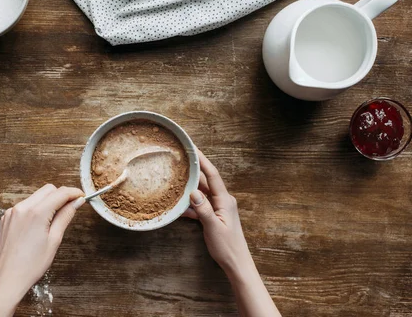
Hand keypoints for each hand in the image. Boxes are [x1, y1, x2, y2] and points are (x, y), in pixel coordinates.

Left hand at [0, 184, 84, 316]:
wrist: (8, 278)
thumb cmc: (32, 264)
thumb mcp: (54, 240)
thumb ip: (65, 216)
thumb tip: (77, 202)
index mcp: (36, 213)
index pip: (60, 193)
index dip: (73, 193)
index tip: (81, 196)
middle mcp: (22, 208)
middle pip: (48, 190)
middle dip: (61, 195)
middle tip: (70, 207)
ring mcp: (12, 212)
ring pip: (36, 196)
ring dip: (48, 201)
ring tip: (54, 220)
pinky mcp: (6, 217)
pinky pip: (25, 205)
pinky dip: (35, 208)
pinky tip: (39, 224)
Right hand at [183, 150, 252, 276]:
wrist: (237, 264)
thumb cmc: (228, 247)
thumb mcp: (213, 227)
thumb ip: (203, 209)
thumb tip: (193, 192)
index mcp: (225, 200)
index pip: (212, 175)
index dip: (202, 161)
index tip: (193, 149)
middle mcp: (223, 200)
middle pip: (206, 181)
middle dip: (194, 170)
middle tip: (180, 159)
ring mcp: (218, 208)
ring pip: (201, 193)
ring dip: (189, 187)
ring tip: (175, 178)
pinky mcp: (214, 216)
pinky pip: (200, 205)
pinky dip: (190, 204)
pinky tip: (178, 205)